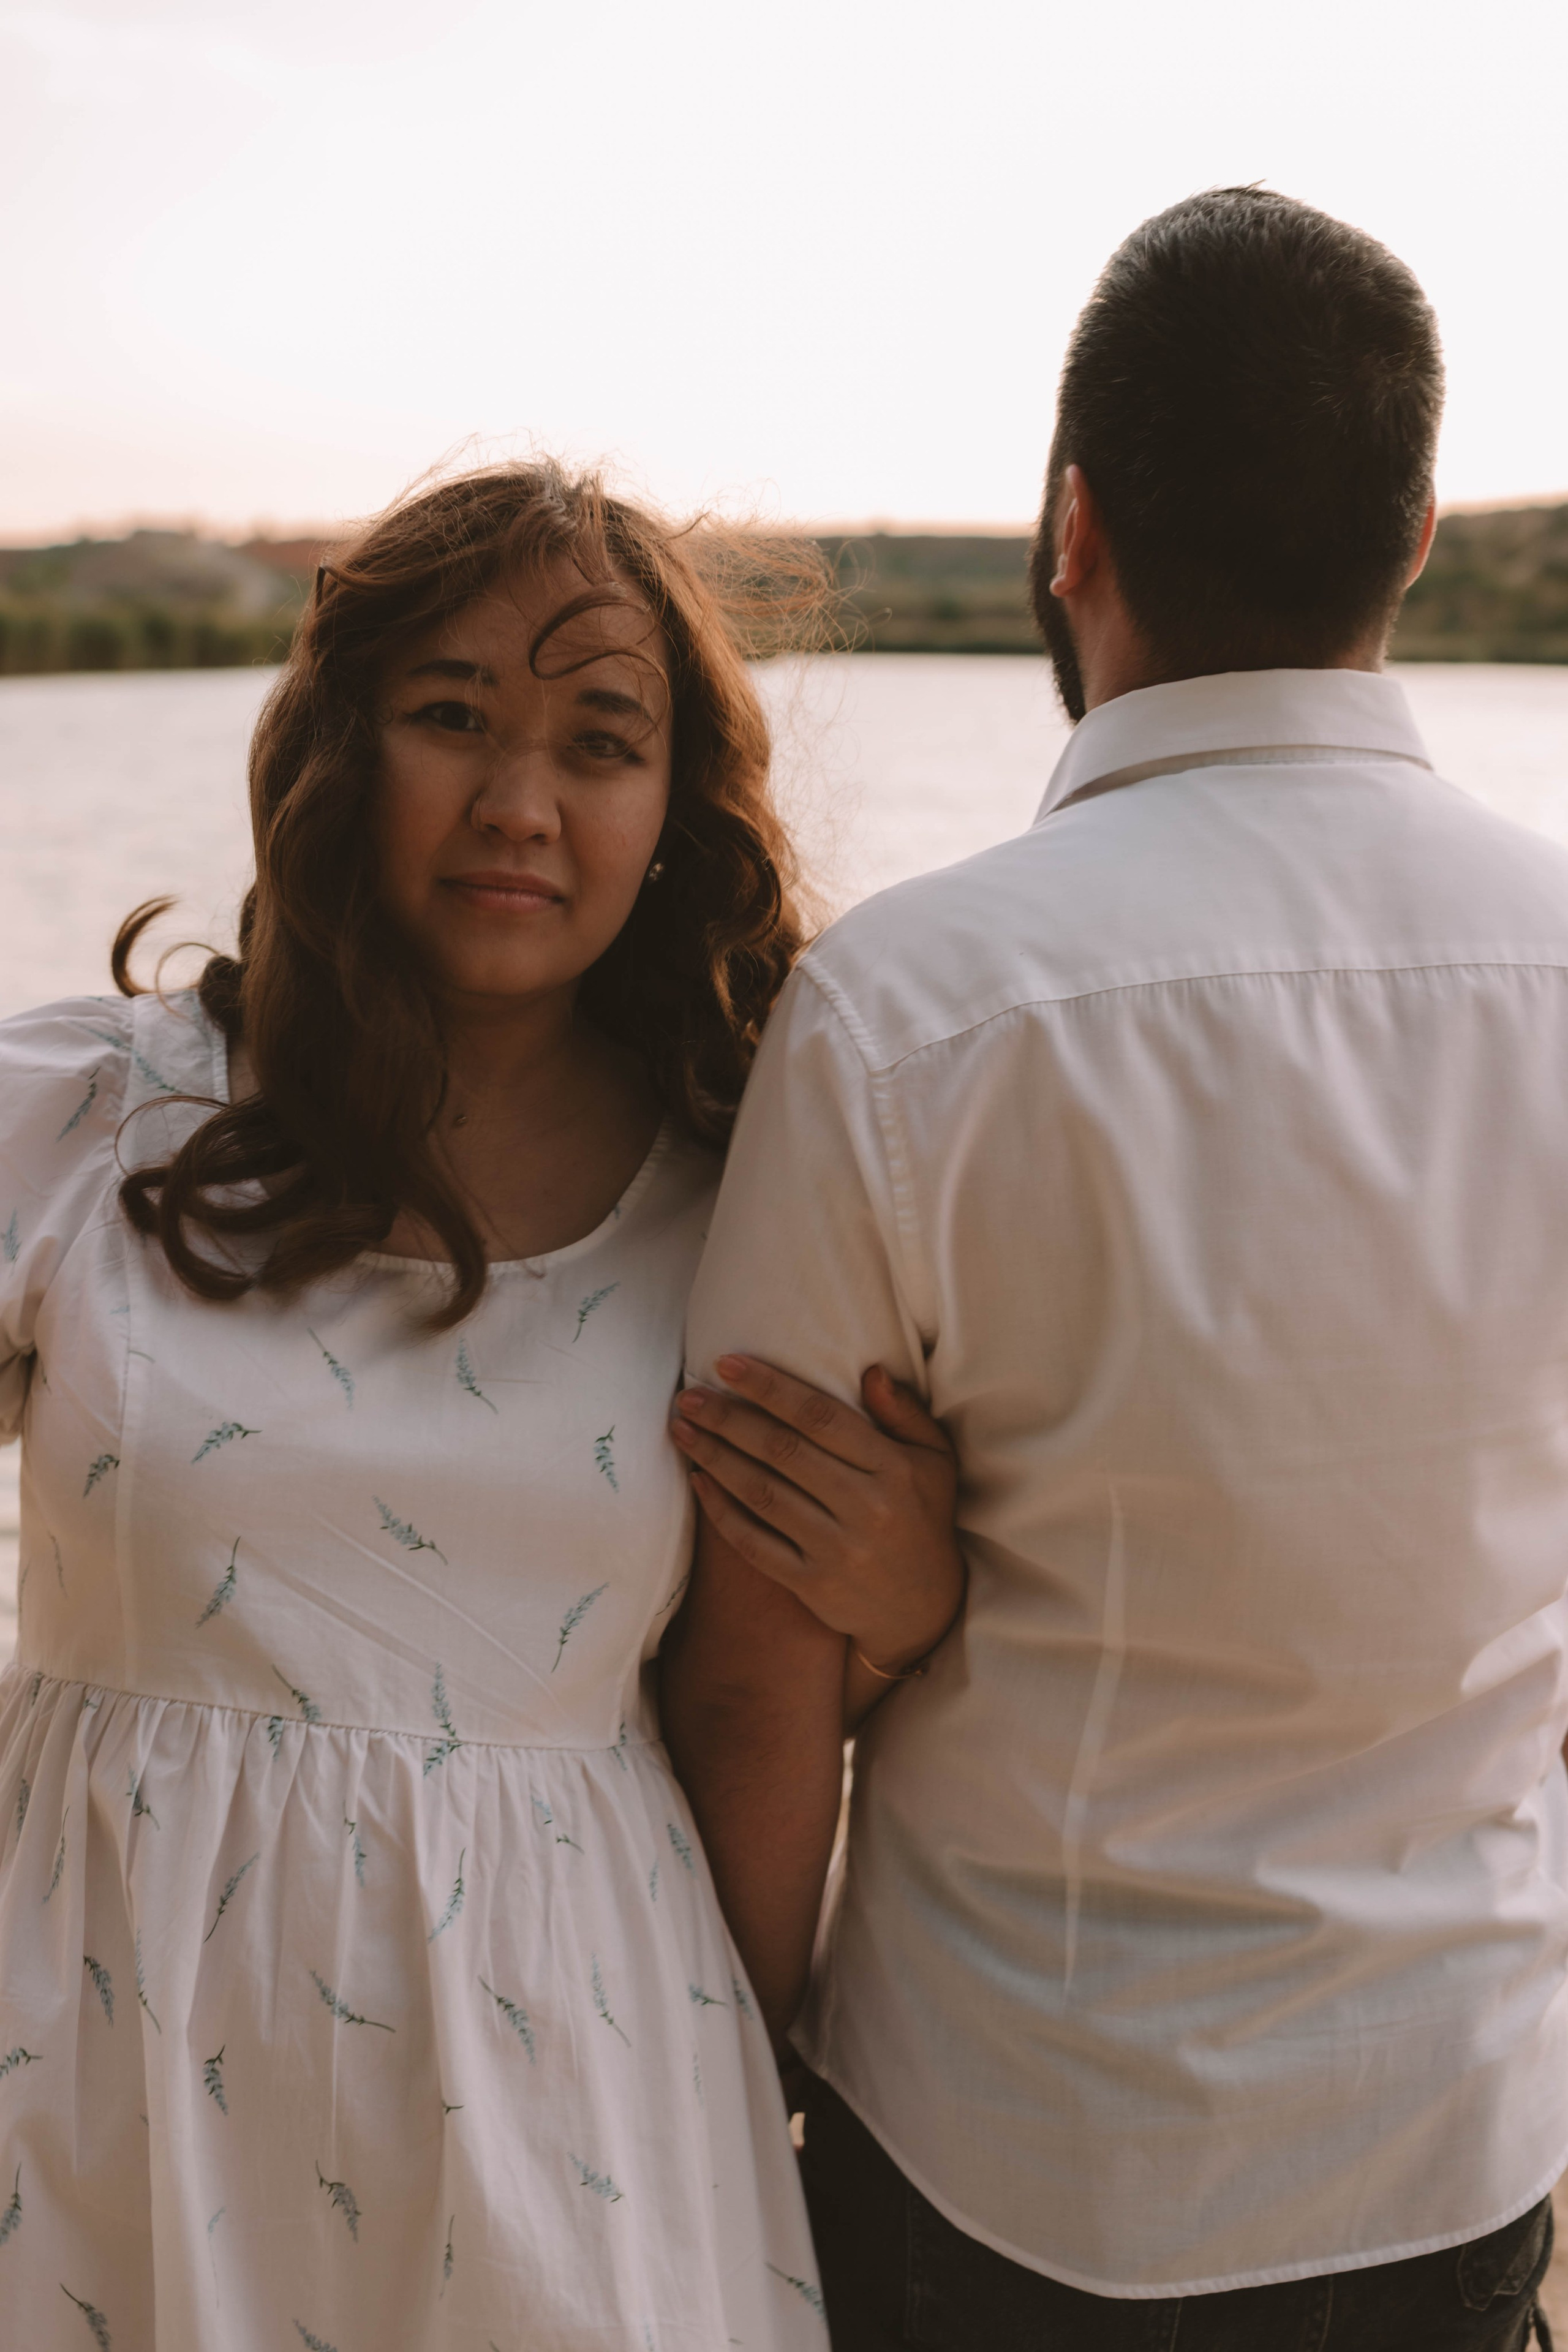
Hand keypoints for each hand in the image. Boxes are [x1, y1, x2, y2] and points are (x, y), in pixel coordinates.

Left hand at [671, 1356, 963, 1674]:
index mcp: (893, 1468)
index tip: (727, 1364)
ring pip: (762, 1493)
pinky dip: (722, 1513)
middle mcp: (865, 1507)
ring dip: (715, 1458)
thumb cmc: (923, 1517)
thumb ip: (905, 1414)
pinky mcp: (813, 1585)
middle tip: (688, 1398)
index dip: (770, 1387)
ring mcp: (837, 1550)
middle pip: (782, 1451)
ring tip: (682, 1430)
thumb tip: (871, 1371)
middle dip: (728, 1419)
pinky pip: (755, 1544)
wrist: (923, 1609)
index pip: (820, 1417)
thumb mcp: (935, 1461)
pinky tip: (699, 1483)